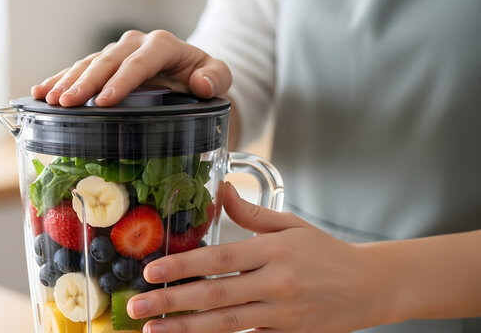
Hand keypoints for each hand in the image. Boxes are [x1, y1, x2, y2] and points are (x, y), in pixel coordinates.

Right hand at [30, 30, 230, 106]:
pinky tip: (41, 92)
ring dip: (67, 81)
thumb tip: (201, 84)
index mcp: (162, 45)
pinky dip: (60, 79)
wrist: (190, 74)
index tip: (104, 102)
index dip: (120, 82)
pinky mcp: (104, 64)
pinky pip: (79, 69)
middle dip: (85, 83)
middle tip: (66, 103)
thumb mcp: (219, 76)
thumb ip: (217, 77)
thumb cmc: (202, 76)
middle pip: (107, 62)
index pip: (139, 63)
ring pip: (88, 63)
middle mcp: (135, 44)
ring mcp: (117, 53)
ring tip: (49, 99)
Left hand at [127, 182, 390, 332]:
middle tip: (138, 307)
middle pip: (216, 295)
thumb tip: (220, 190)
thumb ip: (251, 213)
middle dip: (172, 302)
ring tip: (153, 331)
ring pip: (227, 324)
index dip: (183, 266)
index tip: (151, 272)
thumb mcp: (292, 225)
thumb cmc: (326, 252)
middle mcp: (276, 283)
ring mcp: (283, 314)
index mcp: (274, 251)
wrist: (370, 286)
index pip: (219, 258)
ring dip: (187, 329)